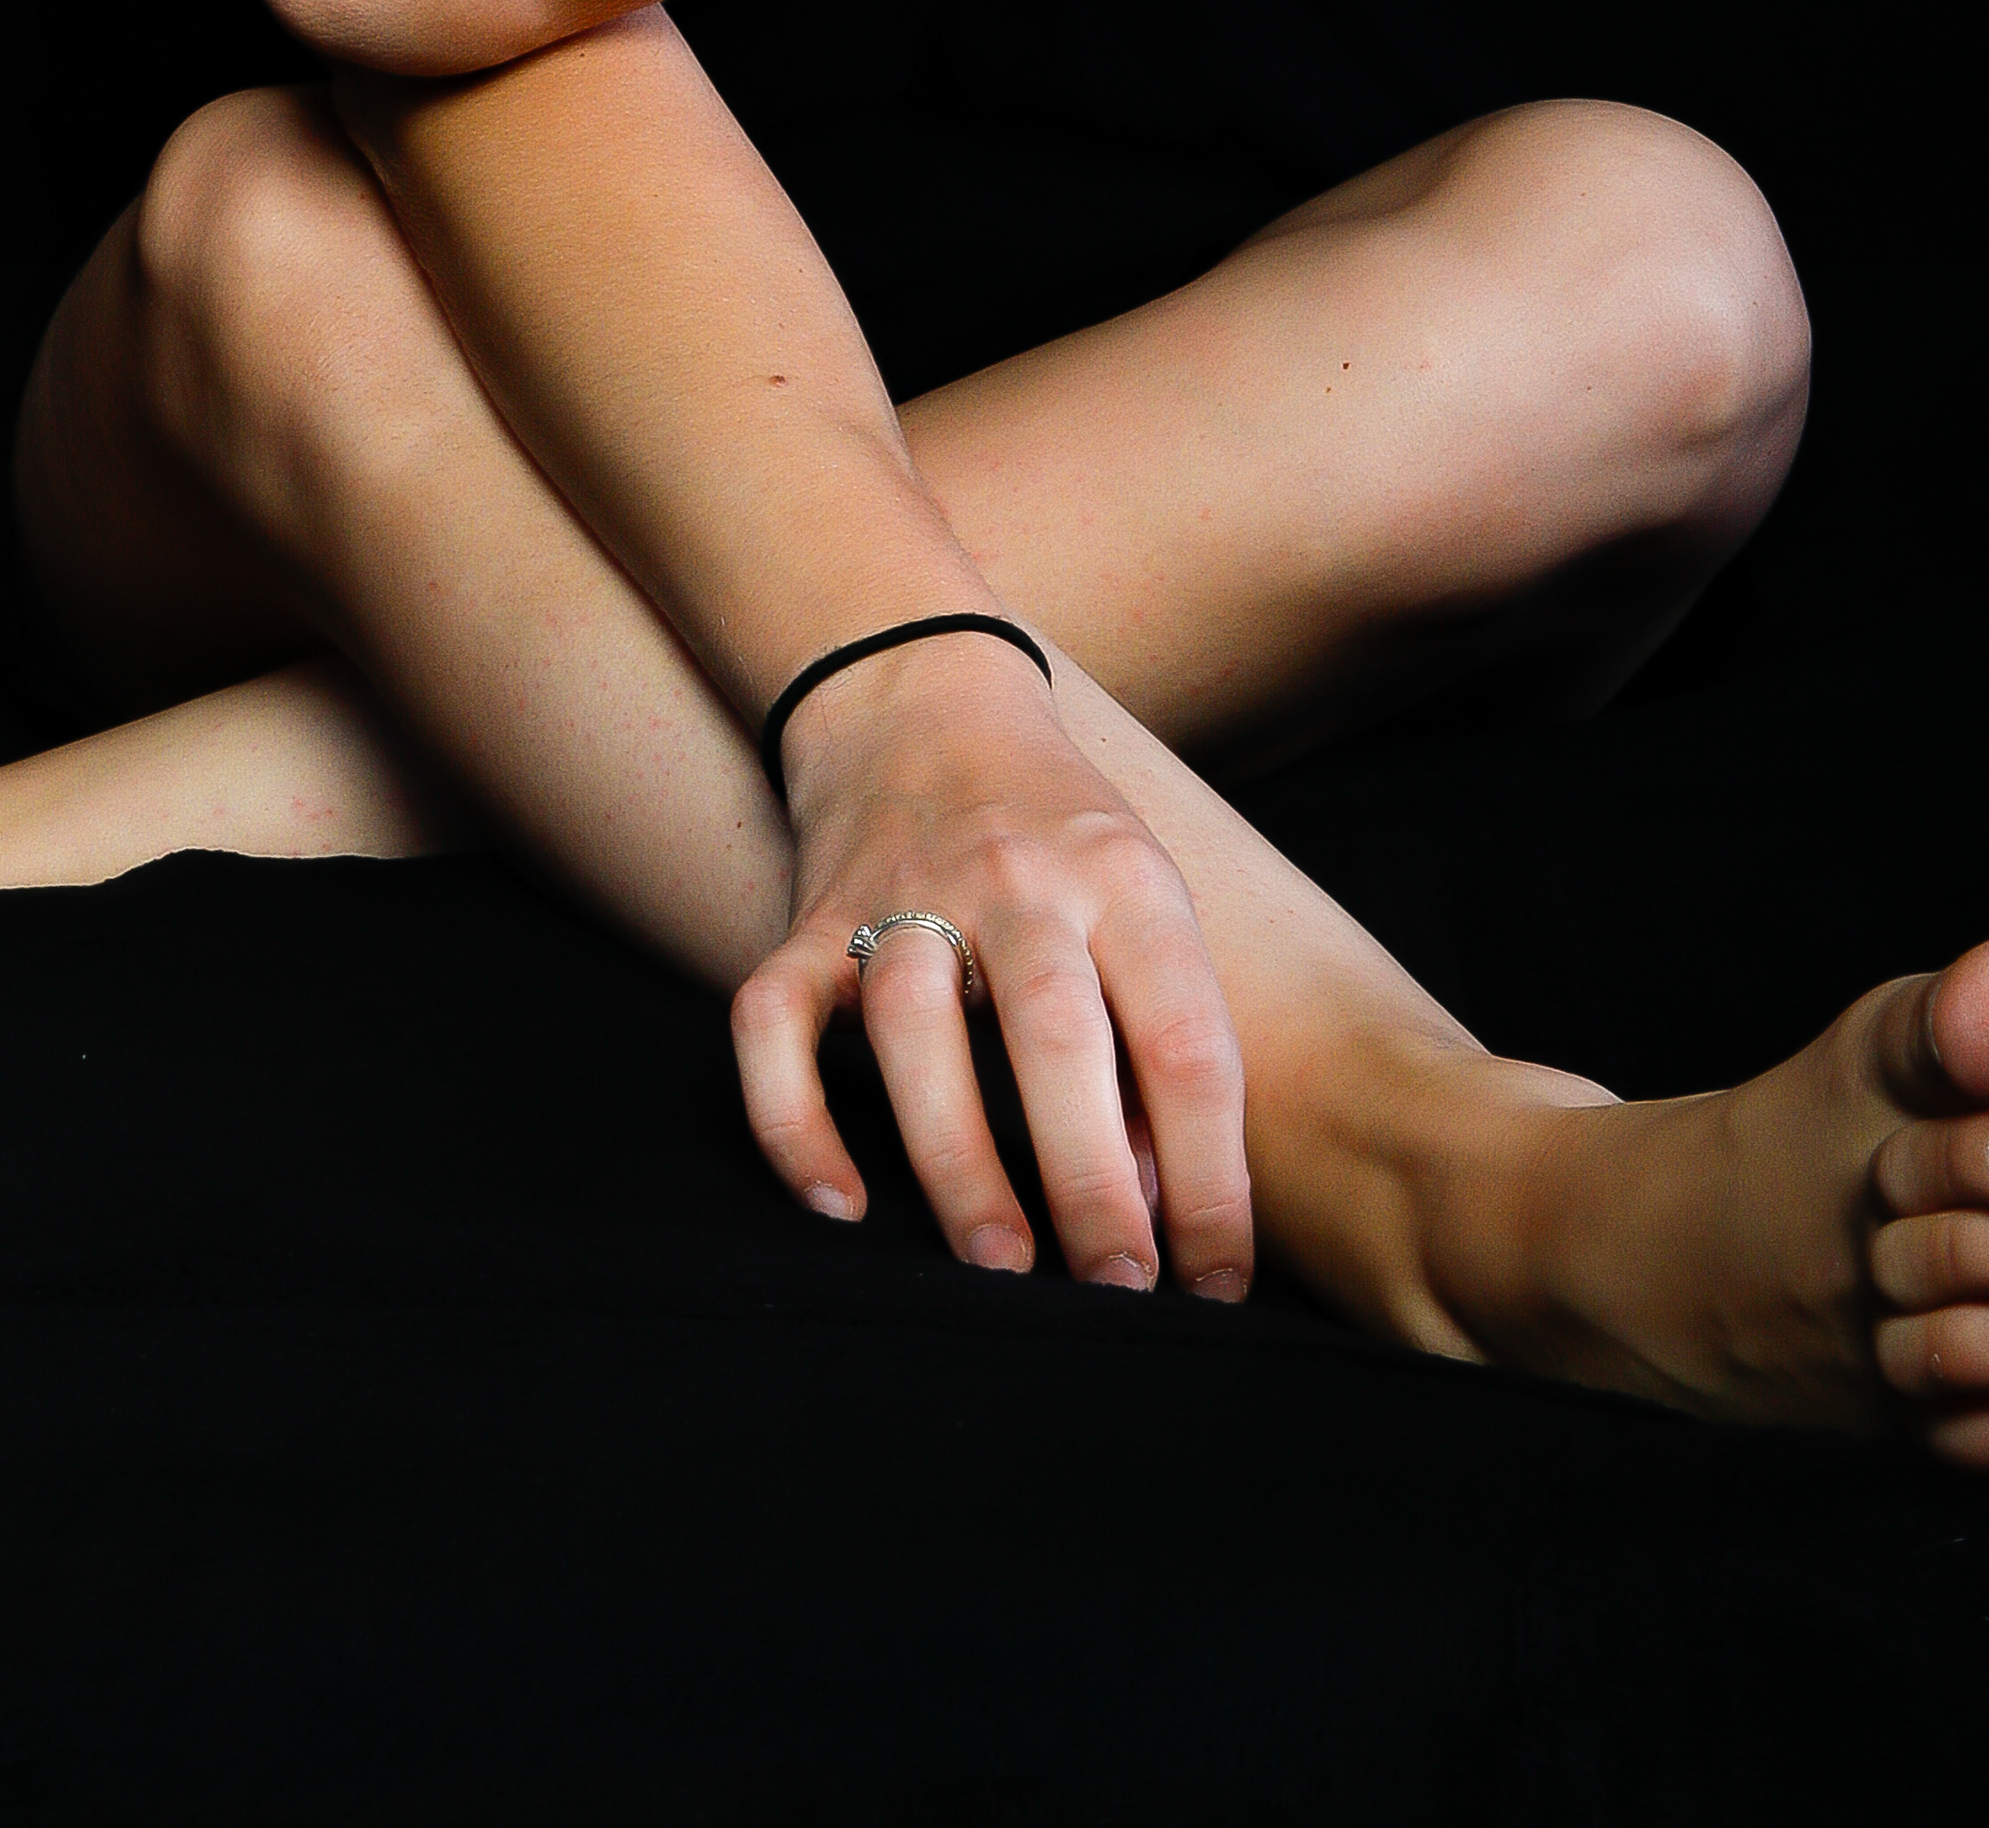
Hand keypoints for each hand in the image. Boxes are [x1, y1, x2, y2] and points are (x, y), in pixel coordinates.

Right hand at [727, 632, 1254, 1294]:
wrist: (922, 694)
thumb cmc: (1059, 833)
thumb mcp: (1141, 898)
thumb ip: (1155, 1034)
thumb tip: (1158, 1204)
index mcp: (1121, 878)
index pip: (1185, 1038)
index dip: (1212, 1178)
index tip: (1215, 1284)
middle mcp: (1013, 880)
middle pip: (1055, 1034)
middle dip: (1091, 1183)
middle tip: (1116, 1294)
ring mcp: (897, 894)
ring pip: (914, 1030)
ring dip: (959, 1163)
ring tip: (1000, 1270)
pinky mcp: (807, 920)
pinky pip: (774, 1023)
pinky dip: (794, 1119)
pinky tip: (839, 1203)